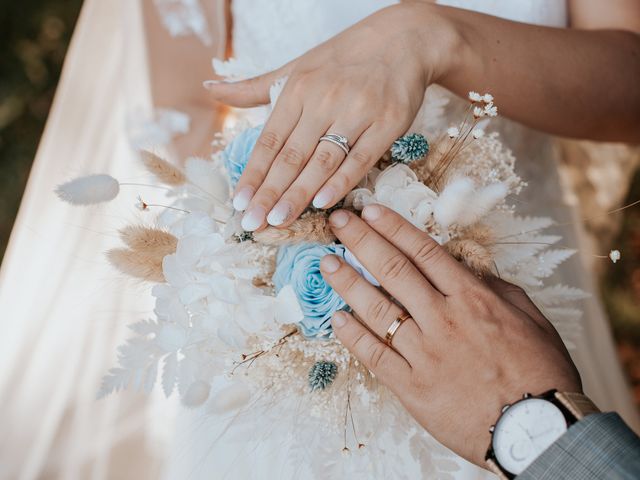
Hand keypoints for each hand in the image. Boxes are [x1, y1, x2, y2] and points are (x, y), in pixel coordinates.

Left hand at [206, 3, 458, 230]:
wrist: (404, 39)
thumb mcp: (297, 66)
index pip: (269, 141)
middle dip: (269, 193)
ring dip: (298, 194)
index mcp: (297, 89)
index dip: (253, 174)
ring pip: (322, 161)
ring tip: (278, 220)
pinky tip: (322, 203)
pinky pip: (361, 159)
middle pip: (291, 156)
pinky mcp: (387, 123)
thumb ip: (255, 87)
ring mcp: (357, 112)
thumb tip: (210, 87)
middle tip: (252, 222)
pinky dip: (341, 181)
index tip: (239, 203)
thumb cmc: (345, 58)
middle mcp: (324, 100)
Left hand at [319, 205, 580, 466]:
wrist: (538, 430)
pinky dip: (352, 336)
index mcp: (472, 299)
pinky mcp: (412, 387)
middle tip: (338, 223)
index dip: (393, 228)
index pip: (424, 252)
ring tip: (327, 263)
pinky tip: (335, 318)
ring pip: (377, 309)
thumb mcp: (531, 319)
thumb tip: (468, 269)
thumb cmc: (539, 373)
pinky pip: (375, 356)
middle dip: (362, 241)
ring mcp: (424, 353)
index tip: (370, 211)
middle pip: (394, 271)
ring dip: (348, 283)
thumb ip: (496, 290)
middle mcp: (443, 319)